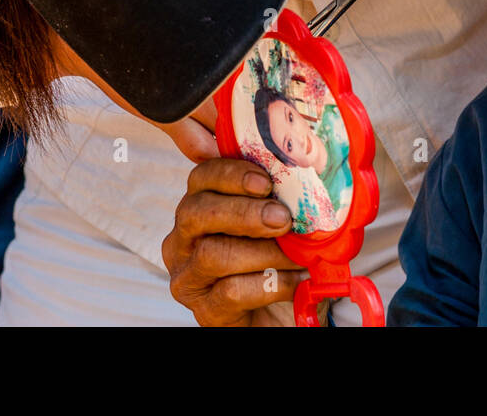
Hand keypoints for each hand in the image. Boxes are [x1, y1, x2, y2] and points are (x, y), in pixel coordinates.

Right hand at [162, 157, 305, 325]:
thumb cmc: (276, 259)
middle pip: (196, 212)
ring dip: (264, 252)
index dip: (231, 175)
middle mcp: (183, 240)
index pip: (201, 177)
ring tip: (298, 255)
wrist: (281, 311)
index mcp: (199, 207)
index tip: (266, 183)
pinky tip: (295, 281)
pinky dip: (271, 284)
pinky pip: (231, 292)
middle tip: (282, 218)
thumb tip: (303, 176)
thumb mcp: (276, 222)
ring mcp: (188, 277)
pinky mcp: (204, 310)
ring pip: (213, 254)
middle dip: (243, 212)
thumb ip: (279, 197)